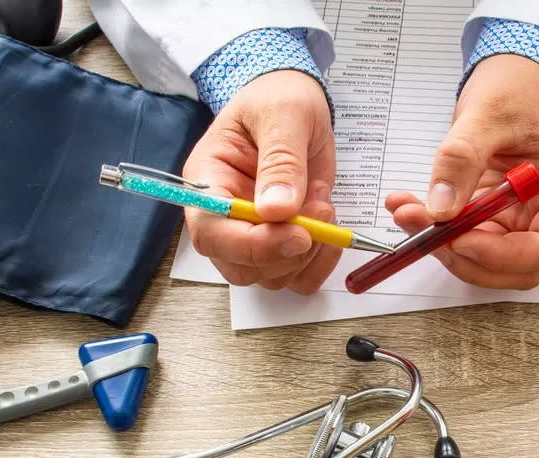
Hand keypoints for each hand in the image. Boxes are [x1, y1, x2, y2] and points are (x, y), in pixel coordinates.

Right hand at [183, 70, 339, 292]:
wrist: (294, 101)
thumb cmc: (278, 99)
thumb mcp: (283, 115)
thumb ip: (281, 160)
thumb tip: (276, 209)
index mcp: (207, 182)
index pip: (212, 233)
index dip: (253, 245)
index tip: (299, 234)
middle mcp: (225, 217)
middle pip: (241, 267)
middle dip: (287, 252)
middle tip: (321, 211)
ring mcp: (255, 234)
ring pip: (272, 277)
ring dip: (310, 253)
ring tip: (323, 202)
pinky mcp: (284, 241)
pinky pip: (299, 276)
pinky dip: (321, 262)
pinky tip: (331, 226)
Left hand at [386, 54, 538, 289]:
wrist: (513, 75)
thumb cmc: (518, 87)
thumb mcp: (488, 114)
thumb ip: (461, 160)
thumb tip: (439, 209)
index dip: (502, 255)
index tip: (459, 241)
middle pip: (515, 265)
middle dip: (466, 256)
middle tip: (423, 231)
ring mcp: (522, 216)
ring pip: (486, 258)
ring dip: (443, 246)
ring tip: (406, 212)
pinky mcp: (494, 215)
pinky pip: (466, 237)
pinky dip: (436, 231)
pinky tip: (408, 207)